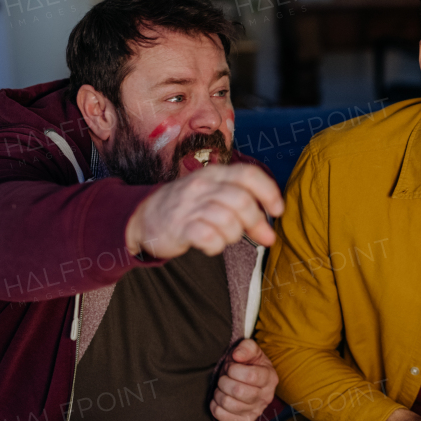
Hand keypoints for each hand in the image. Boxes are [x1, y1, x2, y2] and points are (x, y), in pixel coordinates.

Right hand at [125, 164, 284, 258]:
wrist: (143, 217)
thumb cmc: (187, 206)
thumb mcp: (212, 192)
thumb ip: (241, 201)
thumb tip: (270, 225)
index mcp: (215, 174)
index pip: (248, 174)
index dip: (269, 192)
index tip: (277, 211)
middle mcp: (202, 186)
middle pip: (242, 201)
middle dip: (257, 222)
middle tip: (263, 237)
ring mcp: (189, 206)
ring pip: (228, 220)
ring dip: (235, 235)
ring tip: (227, 237)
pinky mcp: (178, 228)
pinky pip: (208, 238)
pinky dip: (216, 246)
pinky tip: (212, 245)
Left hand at [210, 339, 278, 420]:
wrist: (246, 382)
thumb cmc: (247, 365)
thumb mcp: (250, 351)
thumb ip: (246, 348)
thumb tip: (237, 356)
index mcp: (270, 378)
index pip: (251, 376)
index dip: (235, 370)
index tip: (231, 367)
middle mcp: (266, 397)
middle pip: (238, 391)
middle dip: (224, 381)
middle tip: (224, 377)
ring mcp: (255, 411)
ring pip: (228, 404)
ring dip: (219, 393)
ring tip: (222, 388)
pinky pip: (222, 416)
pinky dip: (215, 406)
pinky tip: (220, 399)